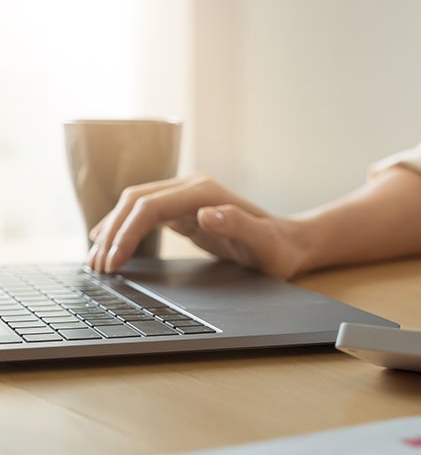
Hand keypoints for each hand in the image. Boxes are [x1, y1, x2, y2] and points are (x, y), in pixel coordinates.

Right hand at [87, 175, 304, 277]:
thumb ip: (238, 225)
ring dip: (113, 230)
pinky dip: (125, 229)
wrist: (290, 243)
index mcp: (204, 193)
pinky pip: (146, 215)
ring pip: (136, 206)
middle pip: (135, 201)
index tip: (113, 260)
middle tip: (97, 266)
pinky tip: (111, 244)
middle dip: (112, 232)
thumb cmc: (278, 248)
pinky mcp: (186, 211)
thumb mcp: (264, 243)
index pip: (150, 206)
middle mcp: (192, 188)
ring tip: (96, 260)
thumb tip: (206, 214)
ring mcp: (187, 198)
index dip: (126, 232)